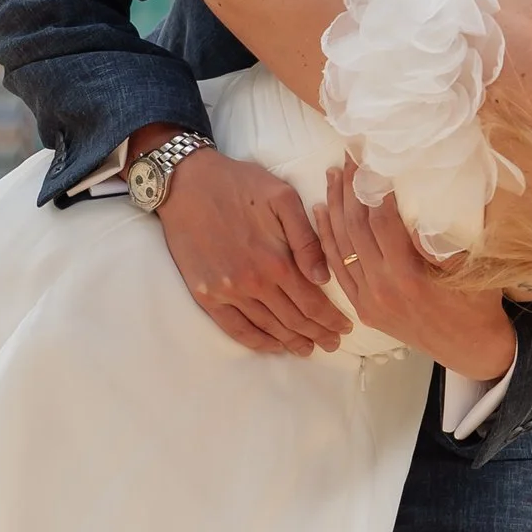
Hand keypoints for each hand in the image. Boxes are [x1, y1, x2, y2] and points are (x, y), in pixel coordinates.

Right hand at [145, 141, 345, 355]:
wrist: (186, 183)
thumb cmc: (239, 184)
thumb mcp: (282, 198)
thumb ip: (307, 239)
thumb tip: (324, 278)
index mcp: (276, 262)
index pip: (313, 303)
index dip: (331, 319)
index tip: (345, 327)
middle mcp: (253, 284)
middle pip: (293, 320)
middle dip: (317, 334)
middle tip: (333, 343)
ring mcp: (227, 293)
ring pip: (268, 328)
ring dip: (291, 342)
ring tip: (308, 348)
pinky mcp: (206, 295)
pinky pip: (235, 329)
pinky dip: (257, 342)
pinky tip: (272, 346)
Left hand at [316, 164, 516, 380]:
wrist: (470, 348)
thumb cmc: (477, 303)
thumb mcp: (471, 267)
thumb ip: (447, 235)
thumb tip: (437, 190)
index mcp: (408, 276)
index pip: (381, 221)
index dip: (376, 189)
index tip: (376, 161)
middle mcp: (382, 287)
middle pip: (355, 228)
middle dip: (351, 189)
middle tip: (350, 157)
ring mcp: (368, 300)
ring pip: (341, 246)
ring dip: (334, 207)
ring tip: (333, 175)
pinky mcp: (363, 308)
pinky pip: (338, 268)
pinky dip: (327, 238)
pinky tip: (322, 212)